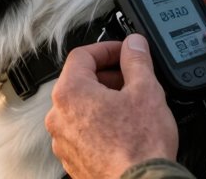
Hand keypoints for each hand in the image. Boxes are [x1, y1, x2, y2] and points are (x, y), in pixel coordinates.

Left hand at [45, 34, 177, 178]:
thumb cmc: (140, 146)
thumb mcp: (146, 90)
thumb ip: (136, 60)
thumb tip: (133, 45)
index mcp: (70, 93)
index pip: (82, 55)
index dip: (107, 49)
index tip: (123, 51)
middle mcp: (58, 117)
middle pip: (79, 81)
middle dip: (107, 76)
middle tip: (132, 78)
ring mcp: (63, 141)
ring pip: (81, 108)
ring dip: (104, 100)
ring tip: (131, 106)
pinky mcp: (73, 160)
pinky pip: (82, 132)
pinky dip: (100, 124)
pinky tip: (124, 129)